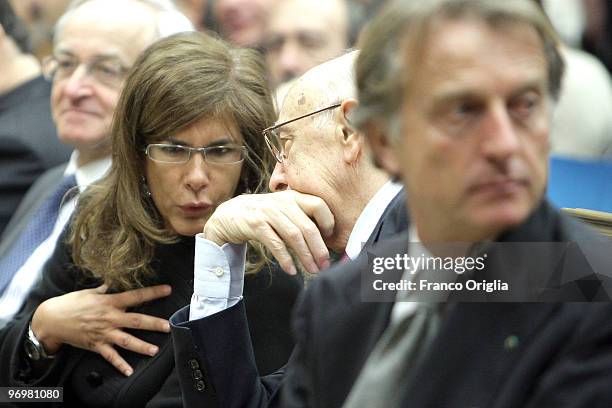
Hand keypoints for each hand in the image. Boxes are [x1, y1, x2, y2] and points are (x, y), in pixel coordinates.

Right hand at [31, 284, 171, 375]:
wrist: (51, 319)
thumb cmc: (70, 303)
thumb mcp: (89, 292)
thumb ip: (105, 289)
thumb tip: (115, 281)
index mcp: (109, 302)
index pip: (135, 296)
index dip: (152, 293)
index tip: (167, 290)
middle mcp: (109, 318)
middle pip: (136, 321)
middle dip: (154, 323)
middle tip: (168, 326)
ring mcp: (103, 333)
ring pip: (127, 340)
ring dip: (142, 346)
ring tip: (155, 350)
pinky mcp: (96, 345)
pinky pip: (110, 356)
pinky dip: (120, 364)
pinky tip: (129, 371)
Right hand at [203, 191, 334, 274]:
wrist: (230, 214)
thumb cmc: (263, 215)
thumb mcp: (283, 209)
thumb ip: (301, 217)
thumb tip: (324, 238)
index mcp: (293, 197)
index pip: (319, 205)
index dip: (328, 222)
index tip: (330, 239)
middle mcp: (282, 203)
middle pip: (308, 226)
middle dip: (319, 249)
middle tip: (325, 265)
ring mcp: (268, 213)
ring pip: (294, 236)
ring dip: (305, 256)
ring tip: (312, 270)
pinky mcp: (256, 225)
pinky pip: (275, 244)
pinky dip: (285, 259)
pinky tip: (291, 270)